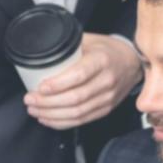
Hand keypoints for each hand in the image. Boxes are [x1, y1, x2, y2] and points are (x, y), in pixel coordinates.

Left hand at [23, 33, 141, 129]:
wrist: (132, 62)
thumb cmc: (107, 50)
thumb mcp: (89, 40)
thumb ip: (68, 45)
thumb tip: (42, 48)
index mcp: (101, 60)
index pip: (79, 75)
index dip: (57, 84)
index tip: (40, 87)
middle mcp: (106, 81)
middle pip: (75, 98)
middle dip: (48, 102)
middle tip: (30, 100)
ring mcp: (107, 97)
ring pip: (77, 112)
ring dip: (52, 114)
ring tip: (34, 110)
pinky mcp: (106, 109)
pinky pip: (82, 120)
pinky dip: (62, 122)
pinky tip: (48, 119)